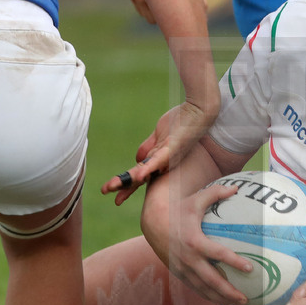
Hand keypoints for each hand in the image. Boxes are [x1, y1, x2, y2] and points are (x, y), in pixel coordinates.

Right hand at [101, 101, 215, 204]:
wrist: (200, 110)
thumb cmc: (182, 121)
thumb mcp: (160, 134)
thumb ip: (149, 147)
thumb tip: (137, 158)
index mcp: (157, 159)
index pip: (138, 174)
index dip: (125, 185)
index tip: (111, 194)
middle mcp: (163, 162)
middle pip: (139, 176)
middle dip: (123, 186)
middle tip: (106, 193)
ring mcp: (168, 156)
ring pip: (146, 170)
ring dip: (131, 180)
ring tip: (116, 189)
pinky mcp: (173, 147)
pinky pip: (160, 159)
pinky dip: (150, 167)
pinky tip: (142, 176)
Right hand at [159, 183, 252, 304]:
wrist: (152, 223)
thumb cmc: (178, 209)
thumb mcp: (195, 200)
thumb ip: (216, 193)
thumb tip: (237, 187)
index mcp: (194, 241)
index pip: (218, 254)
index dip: (234, 262)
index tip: (250, 268)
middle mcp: (188, 258)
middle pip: (211, 280)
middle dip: (229, 291)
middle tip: (246, 297)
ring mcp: (183, 268)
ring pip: (204, 288)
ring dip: (222, 298)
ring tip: (240, 303)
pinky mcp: (179, 273)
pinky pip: (196, 288)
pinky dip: (210, 296)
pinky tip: (224, 301)